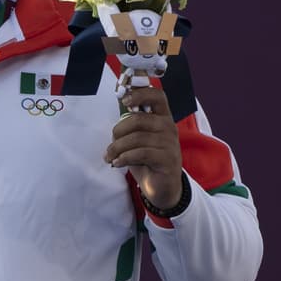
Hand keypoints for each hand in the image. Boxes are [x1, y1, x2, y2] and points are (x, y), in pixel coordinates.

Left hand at [104, 86, 183, 208]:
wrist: (161, 186)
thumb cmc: (146, 159)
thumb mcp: (136, 138)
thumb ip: (130, 123)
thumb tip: (119, 103)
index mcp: (162, 117)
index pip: (157, 96)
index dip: (141, 93)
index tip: (124, 100)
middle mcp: (168, 127)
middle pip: (138, 119)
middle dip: (118, 131)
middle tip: (110, 146)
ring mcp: (170, 143)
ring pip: (136, 138)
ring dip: (117, 148)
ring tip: (110, 157)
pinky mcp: (168, 159)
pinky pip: (141, 153)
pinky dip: (124, 158)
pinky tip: (117, 163)